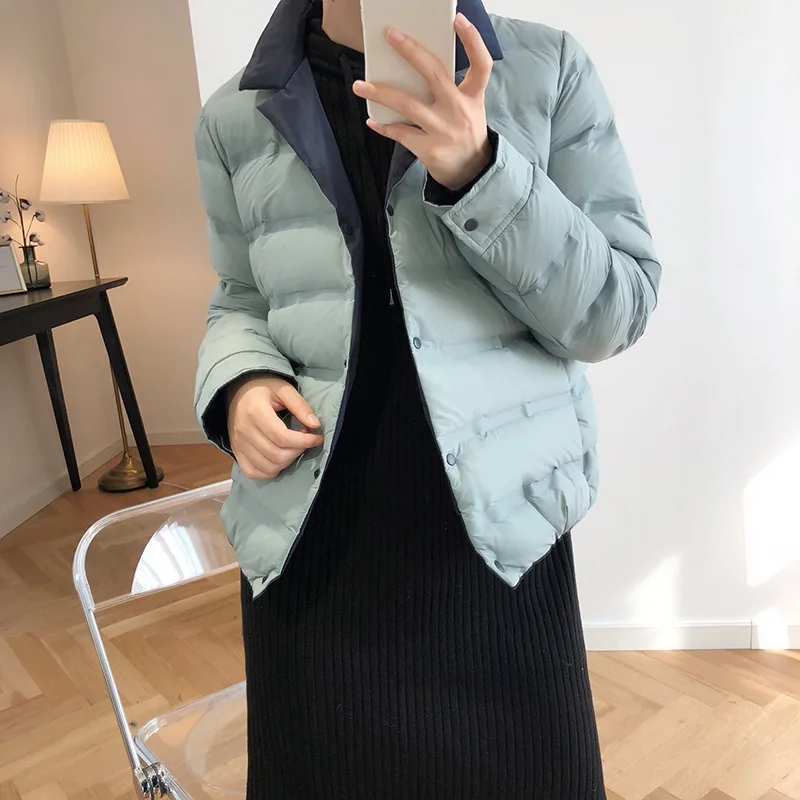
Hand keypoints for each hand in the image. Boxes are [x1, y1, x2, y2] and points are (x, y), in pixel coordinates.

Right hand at [227, 375, 322, 480]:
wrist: (237, 389)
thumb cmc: (263, 387)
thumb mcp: (284, 389)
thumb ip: (300, 406)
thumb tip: (316, 425)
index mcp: (255, 412)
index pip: (282, 438)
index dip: (304, 441)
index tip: (316, 437)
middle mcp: (244, 431)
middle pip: (277, 455)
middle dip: (298, 451)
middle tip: (305, 441)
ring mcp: (238, 444)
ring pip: (268, 467)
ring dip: (287, 462)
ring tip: (293, 448)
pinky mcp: (236, 452)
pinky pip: (253, 472)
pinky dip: (270, 471)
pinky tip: (279, 460)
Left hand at [353, 13, 493, 190]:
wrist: (471, 172)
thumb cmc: (464, 131)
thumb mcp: (469, 107)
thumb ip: (451, 88)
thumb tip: (415, 65)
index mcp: (473, 96)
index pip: (481, 64)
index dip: (472, 40)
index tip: (458, 20)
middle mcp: (459, 111)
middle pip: (435, 75)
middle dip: (412, 52)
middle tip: (391, 35)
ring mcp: (444, 131)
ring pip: (408, 105)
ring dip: (380, 93)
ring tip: (359, 86)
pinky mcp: (430, 150)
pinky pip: (400, 133)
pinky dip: (384, 126)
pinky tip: (373, 120)